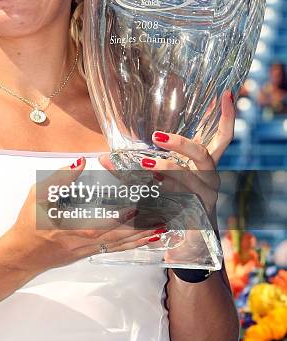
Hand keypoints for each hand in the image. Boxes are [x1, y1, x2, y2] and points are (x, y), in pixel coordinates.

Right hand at [1, 157, 167, 274]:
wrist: (20, 255)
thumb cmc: (28, 224)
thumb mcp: (37, 196)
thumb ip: (59, 178)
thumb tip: (80, 162)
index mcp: (70, 228)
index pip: (100, 223)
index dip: (120, 218)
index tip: (138, 208)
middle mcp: (83, 243)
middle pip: (117, 236)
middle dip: (140, 228)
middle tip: (162, 219)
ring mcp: (86, 250)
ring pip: (118, 245)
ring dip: (140, 237)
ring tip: (160, 230)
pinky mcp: (87, 254)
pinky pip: (113, 249)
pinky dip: (130, 244)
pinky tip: (142, 240)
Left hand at [98, 91, 235, 219]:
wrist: (190, 247)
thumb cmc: (173, 205)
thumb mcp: (167, 180)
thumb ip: (153, 162)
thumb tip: (113, 151)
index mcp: (206, 165)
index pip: (224, 137)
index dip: (227, 116)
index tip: (226, 93)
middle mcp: (211, 179)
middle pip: (201, 155)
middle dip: (179, 144)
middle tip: (156, 136)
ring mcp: (207, 199)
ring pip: (187, 179)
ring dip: (163, 170)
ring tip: (142, 163)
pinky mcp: (198, 218)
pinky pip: (180, 202)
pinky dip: (160, 196)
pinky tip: (144, 194)